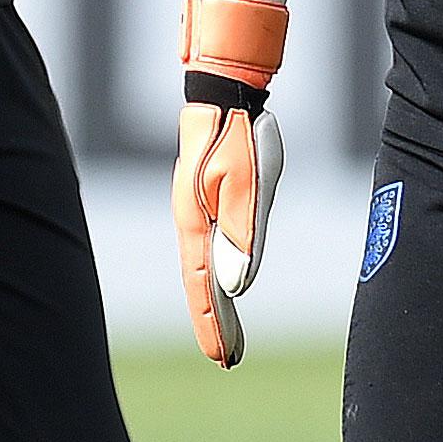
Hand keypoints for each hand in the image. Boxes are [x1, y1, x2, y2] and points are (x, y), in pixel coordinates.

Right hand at [172, 0, 289, 366]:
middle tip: (227, 357)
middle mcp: (191, 215)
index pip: (203, 286)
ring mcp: (197, 201)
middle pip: (201, 280)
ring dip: (216, 297)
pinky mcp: (209, 188)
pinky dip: (216, 266)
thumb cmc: (241, 131)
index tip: (224, 360)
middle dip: (214, 319)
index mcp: (196, 219)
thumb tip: (238, 287)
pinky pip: (211, 240)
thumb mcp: (250, 183)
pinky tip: (224, 273)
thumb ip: (245, 234)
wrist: (228, 82)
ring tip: (228, 328)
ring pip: (204, 261)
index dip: (213, 324)